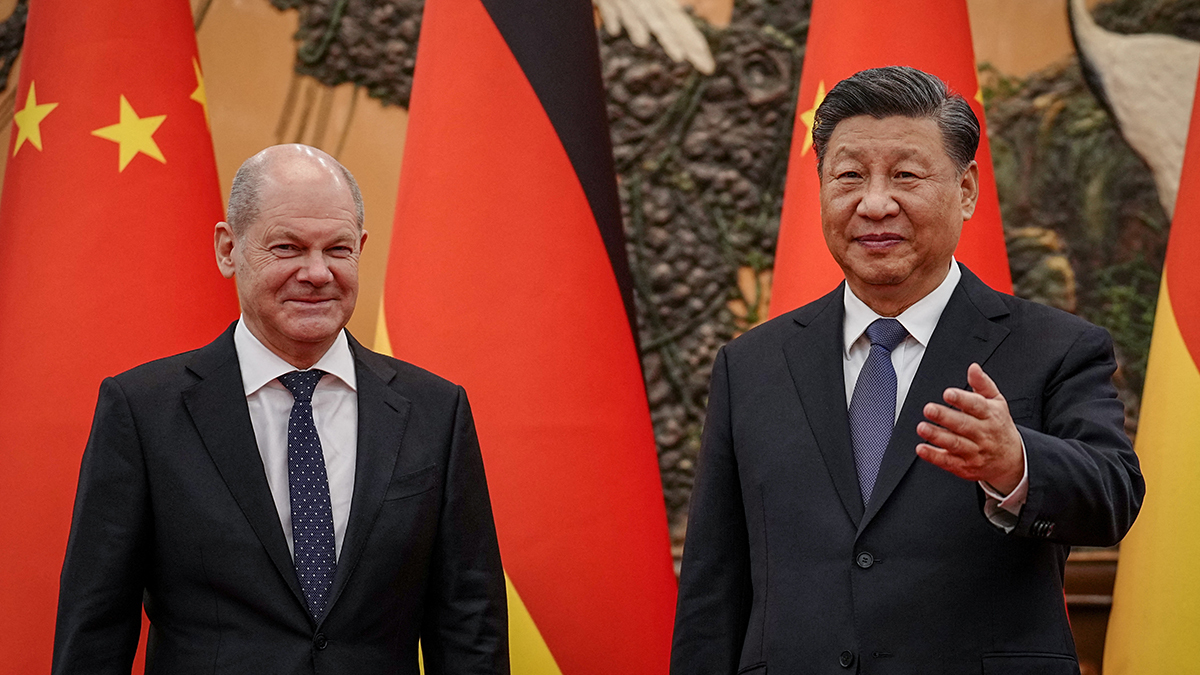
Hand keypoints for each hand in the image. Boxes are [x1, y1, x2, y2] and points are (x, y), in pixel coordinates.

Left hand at [915, 363, 1023, 493]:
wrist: (1012, 460)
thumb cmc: (999, 426)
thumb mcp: (997, 403)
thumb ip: (983, 384)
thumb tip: (973, 367)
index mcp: (991, 415)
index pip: (977, 406)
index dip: (962, 399)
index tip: (948, 393)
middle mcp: (983, 434)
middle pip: (964, 425)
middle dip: (945, 417)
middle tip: (929, 408)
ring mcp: (975, 452)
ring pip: (955, 444)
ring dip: (937, 436)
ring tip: (922, 427)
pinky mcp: (966, 467)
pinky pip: (948, 462)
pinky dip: (934, 456)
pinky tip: (921, 448)